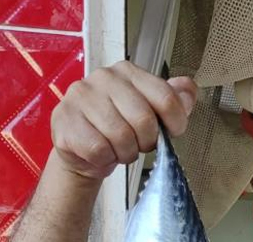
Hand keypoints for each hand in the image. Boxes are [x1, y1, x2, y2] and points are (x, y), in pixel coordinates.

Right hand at [50, 61, 197, 178]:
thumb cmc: (120, 129)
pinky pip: (99, 149)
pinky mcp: (64, 119)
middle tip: (138, 144)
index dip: (175, 123)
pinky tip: (101, 152)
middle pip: (145, 120)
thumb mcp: (152, 113)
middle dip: (147, 142)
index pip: (166, 98)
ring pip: (121, 136)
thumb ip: (174, 100)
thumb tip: (188, 89)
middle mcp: (104, 78)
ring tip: (119, 148)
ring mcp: (81, 96)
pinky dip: (105, 159)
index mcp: (129, 72)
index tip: (170, 133)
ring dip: (126, 153)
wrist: (83, 151)